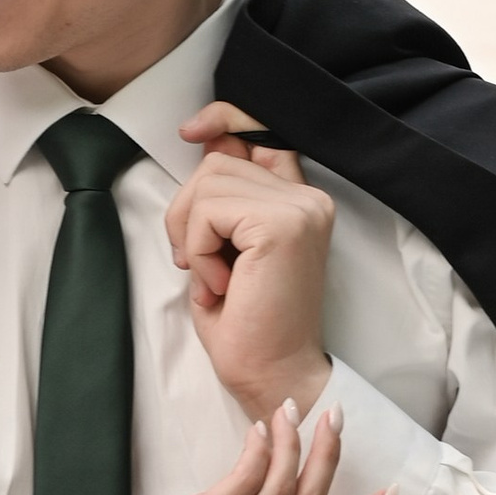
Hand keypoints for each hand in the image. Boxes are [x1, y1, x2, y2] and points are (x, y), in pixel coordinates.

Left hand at [167, 105, 335, 424]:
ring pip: (208, 181)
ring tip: (215, 277)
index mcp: (299, 201)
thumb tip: (202, 139)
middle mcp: (308, 198)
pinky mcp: (283, 225)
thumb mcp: (223, 249)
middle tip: (197, 263)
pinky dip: (199, 247)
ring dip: (192, 234)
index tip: (191, 130)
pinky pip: (209, 210)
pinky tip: (221, 283)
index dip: (225, 119)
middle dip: (186, 210)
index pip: (261, 134)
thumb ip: (220, 199)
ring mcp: (300, 209)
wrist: (272, 375)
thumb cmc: (246, 326)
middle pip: (217, 161)